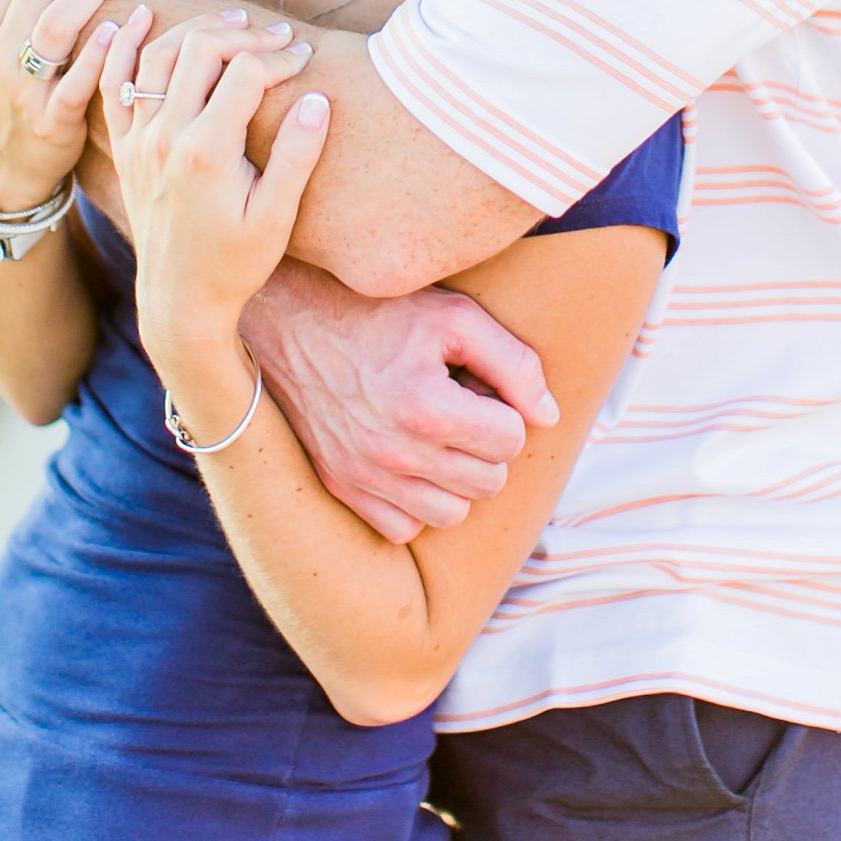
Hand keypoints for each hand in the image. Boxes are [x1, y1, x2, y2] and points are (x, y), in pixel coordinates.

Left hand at [106, 11, 330, 362]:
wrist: (179, 299)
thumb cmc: (235, 262)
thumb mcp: (276, 217)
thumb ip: (297, 156)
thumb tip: (317, 98)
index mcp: (207, 151)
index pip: (245, 72)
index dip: (281, 57)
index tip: (305, 57)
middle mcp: (165, 136)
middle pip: (201, 49)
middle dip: (245, 32)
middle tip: (277, 35)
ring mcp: (139, 138)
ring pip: (158, 54)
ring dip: (196, 28)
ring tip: (232, 19)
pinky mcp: (124, 145)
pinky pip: (113, 80)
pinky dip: (122, 43)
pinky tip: (142, 17)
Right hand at [244, 261, 557, 544]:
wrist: (291, 320)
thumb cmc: (380, 312)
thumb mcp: (455, 315)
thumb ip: (514, 362)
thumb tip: (549, 416)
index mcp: (426, 407)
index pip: (511, 439)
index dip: (504, 408)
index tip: (478, 385)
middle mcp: (394, 453)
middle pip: (488, 482)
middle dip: (485, 444)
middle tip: (459, 406)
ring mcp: (363, 476)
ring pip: (451, 514)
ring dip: (456, 480)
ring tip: (437, 436)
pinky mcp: (340, 487)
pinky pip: (403, 528)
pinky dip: (414, 503)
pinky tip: (408, 460)